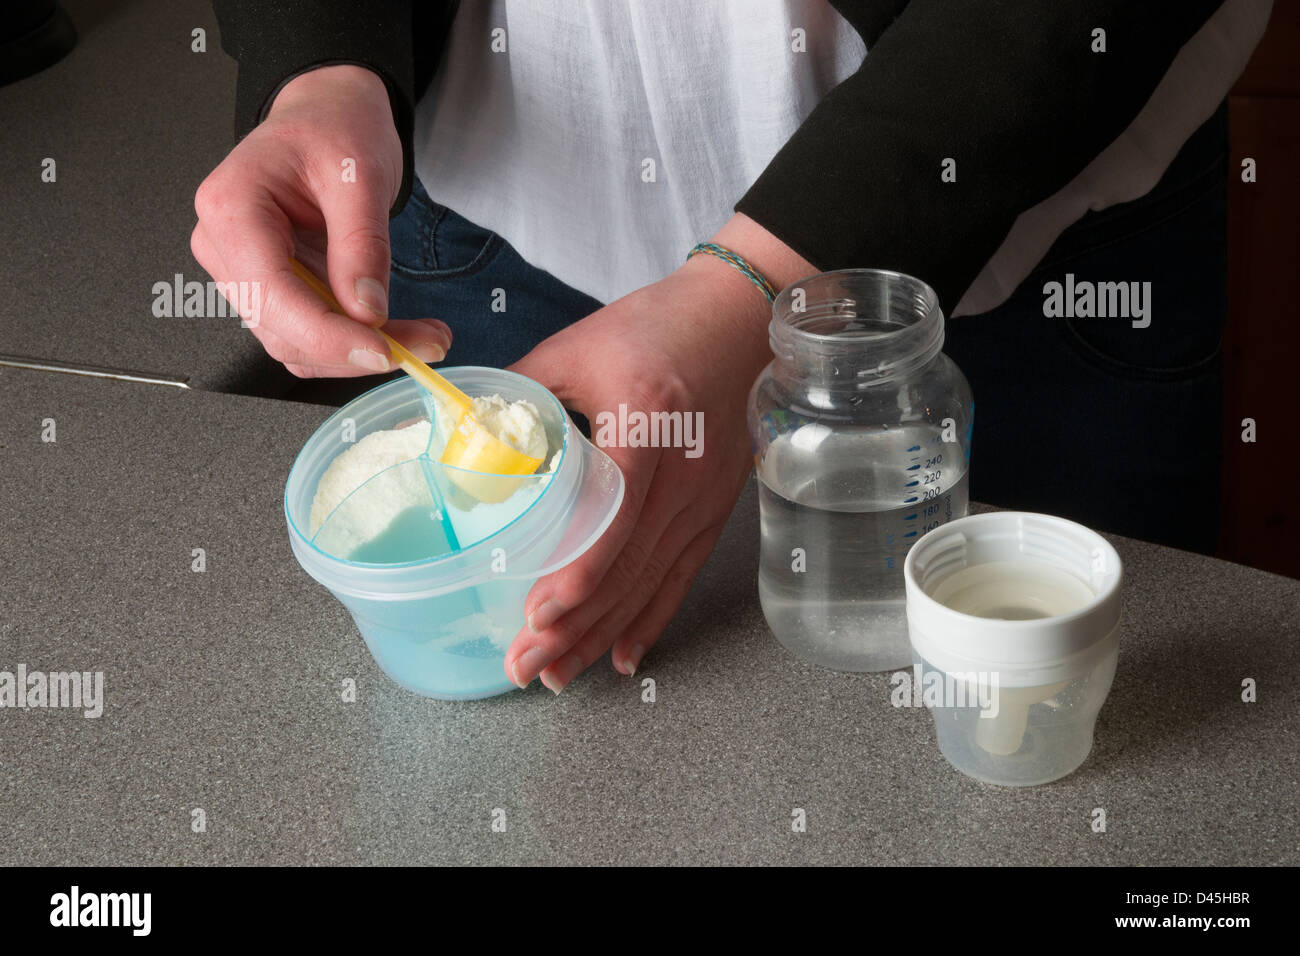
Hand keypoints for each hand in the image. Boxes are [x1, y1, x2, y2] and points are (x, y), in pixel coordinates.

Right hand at [191, 65, 450, 376]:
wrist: (328, 115)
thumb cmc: (334, 127)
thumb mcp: (361, 174)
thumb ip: (362, 244)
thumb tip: (367, 310)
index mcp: (232, 208)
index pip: (271, 294)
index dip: (327, 335)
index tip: (383, 351)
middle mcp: (225, 246)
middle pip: (284, 330)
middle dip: (356, 349)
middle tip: (428, 344)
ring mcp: (245, 272)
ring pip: (298, 344)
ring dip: (361, 353)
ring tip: (424, 338)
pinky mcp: (273, 288)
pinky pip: (310, 334)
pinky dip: (355, 341)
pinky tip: (396, 331)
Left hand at [505, 215, 815, 691]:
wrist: (735, 320)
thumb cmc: (655, 327)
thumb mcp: (576, 348)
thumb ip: (518, 391)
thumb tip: (460, 431)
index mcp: (646, 425)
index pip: (616, 516)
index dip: (579, 573)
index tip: (537, 614)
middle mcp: (683, 472)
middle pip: (628, 567)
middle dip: (574, 626)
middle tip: (525, 667)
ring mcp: (705, 497)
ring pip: (651, 583)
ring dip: (602, 633)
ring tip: (557, 674)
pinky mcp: (713, 509)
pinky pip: (681, 575)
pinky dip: (650, 618)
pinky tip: (622, 656)